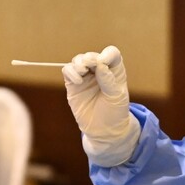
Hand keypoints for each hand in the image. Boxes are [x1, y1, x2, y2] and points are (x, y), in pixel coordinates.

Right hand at [62, 45, 140, 166]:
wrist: (103, 131)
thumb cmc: (114, 113)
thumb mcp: (116, 97)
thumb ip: (108, 80)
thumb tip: (100, 64)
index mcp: (114, 71)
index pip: (111, 54)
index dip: (107, 54)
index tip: (104, 62)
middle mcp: (99, 71)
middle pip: (92, 55)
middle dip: (90, 58)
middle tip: (89, 64)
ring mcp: (85, 77)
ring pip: (78, 60)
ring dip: (79, 63)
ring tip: (82, 71)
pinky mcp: (73, 84)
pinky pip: (68, 71)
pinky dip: (70, 71)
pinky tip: (78, 81)